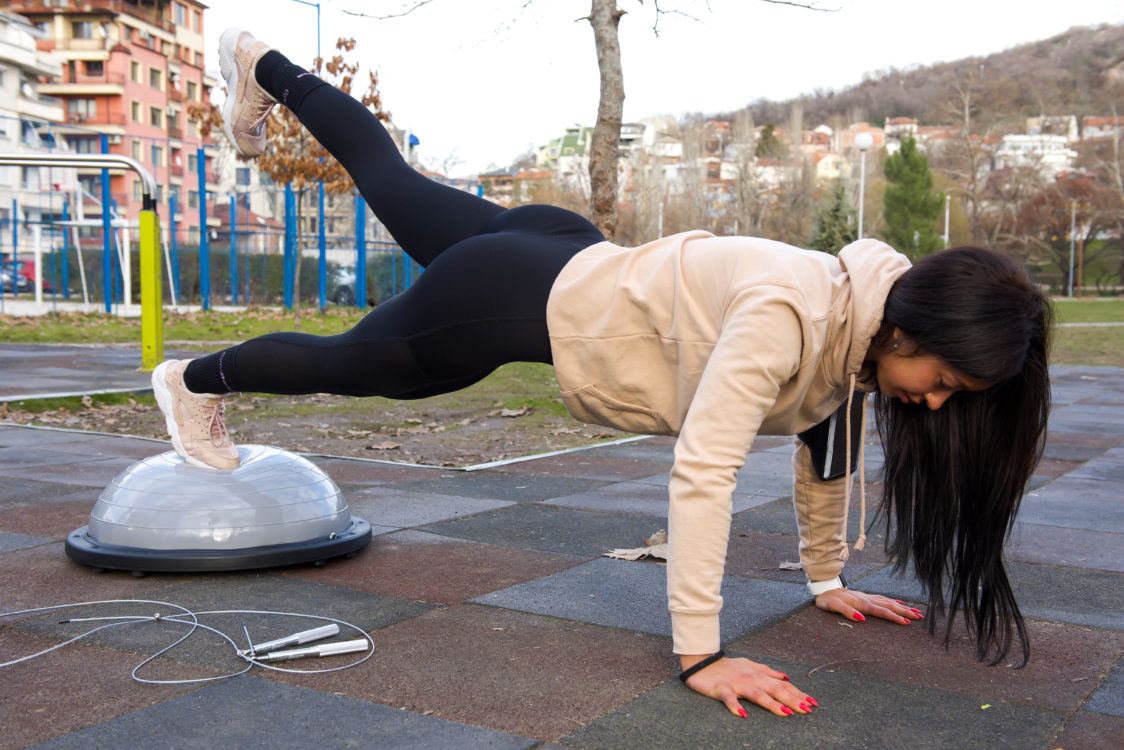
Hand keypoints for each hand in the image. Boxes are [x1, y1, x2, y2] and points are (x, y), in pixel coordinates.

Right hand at [680, 654, 816, 716]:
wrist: (701, 662)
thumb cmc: (726, 666)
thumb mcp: (749, 665)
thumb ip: (767, 671)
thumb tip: (786, 676)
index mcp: (758, 674)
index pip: (783, 684)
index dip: (798, 693)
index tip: (813, 703)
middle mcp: (751, 678)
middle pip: (775, 689)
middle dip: (793, 699)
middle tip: (808, 709)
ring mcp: (736, 684)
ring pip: (757, 694)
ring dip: (772, 704)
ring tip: (786, 713)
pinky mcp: (721, 689)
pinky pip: (729, 698)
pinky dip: (736, 706)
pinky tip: (743, 714)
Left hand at [814, 587, 924, 624]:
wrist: (823, 588)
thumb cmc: (827, 599)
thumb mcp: (833, 606)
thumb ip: (847, 612)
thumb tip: (862, 619)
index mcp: (862, 603)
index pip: (882, 611)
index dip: (895, 617)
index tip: (907, 623)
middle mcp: (867, 599)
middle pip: (890, 606)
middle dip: (905, 612)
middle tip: (920, 617)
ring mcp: (867, 597)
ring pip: (889, 602)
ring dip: (902, 607)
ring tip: (915, 611)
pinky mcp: (865, 597)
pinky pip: (883, 599)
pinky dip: (893, 602)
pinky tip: (899, 603)